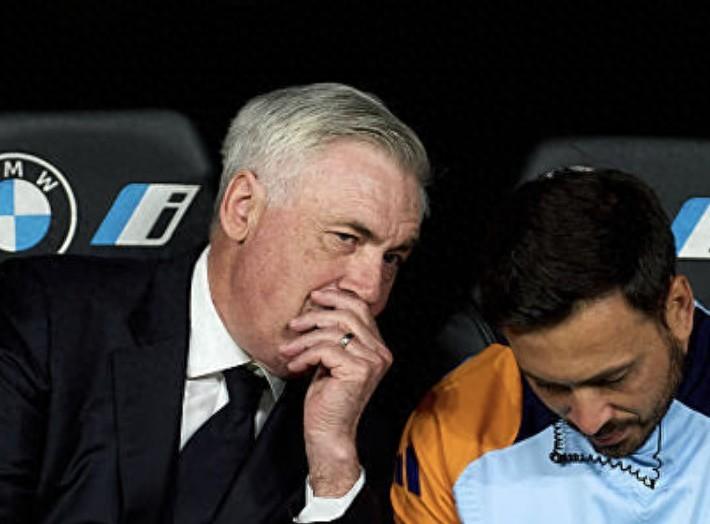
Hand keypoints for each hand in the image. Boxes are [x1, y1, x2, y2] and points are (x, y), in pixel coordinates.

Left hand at [279, 289, 392, 496]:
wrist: (328, 432)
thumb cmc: (327, 398)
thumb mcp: (331, 359)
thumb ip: (334, 335)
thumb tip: (318, 305)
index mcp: (377, 347)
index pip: (360, 308)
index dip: (336, 297)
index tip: (315, 297)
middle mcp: (380, 352)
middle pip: (347, 314)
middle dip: (316, 315)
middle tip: (295, 323)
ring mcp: (372, 361)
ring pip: (333, 331)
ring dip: (304, 338)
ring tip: (289, 349)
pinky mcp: (359, 371)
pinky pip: (325, 349)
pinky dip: (305, 355)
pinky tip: (296, 365)